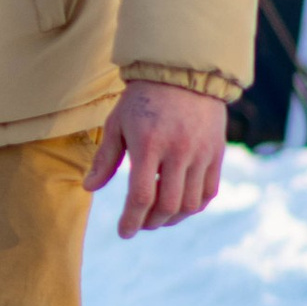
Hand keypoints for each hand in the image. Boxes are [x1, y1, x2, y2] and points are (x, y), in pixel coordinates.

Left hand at [85, 82, 224, 237]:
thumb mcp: (117, 123)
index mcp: (148, 144)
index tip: (123, 232)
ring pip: (191, 203)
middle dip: (151, 223)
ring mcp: (201, 153)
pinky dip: (195, 206)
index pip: (141, 195)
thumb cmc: (142, 99)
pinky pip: (209, 191)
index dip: (131, 220)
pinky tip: (181, 206)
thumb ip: (105, 159)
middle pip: (167, 205)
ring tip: (158, 218)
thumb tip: (89, 188)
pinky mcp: (217, 152)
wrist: (183, 73)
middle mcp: (178, 151)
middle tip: (140, 225)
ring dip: (173, 218)